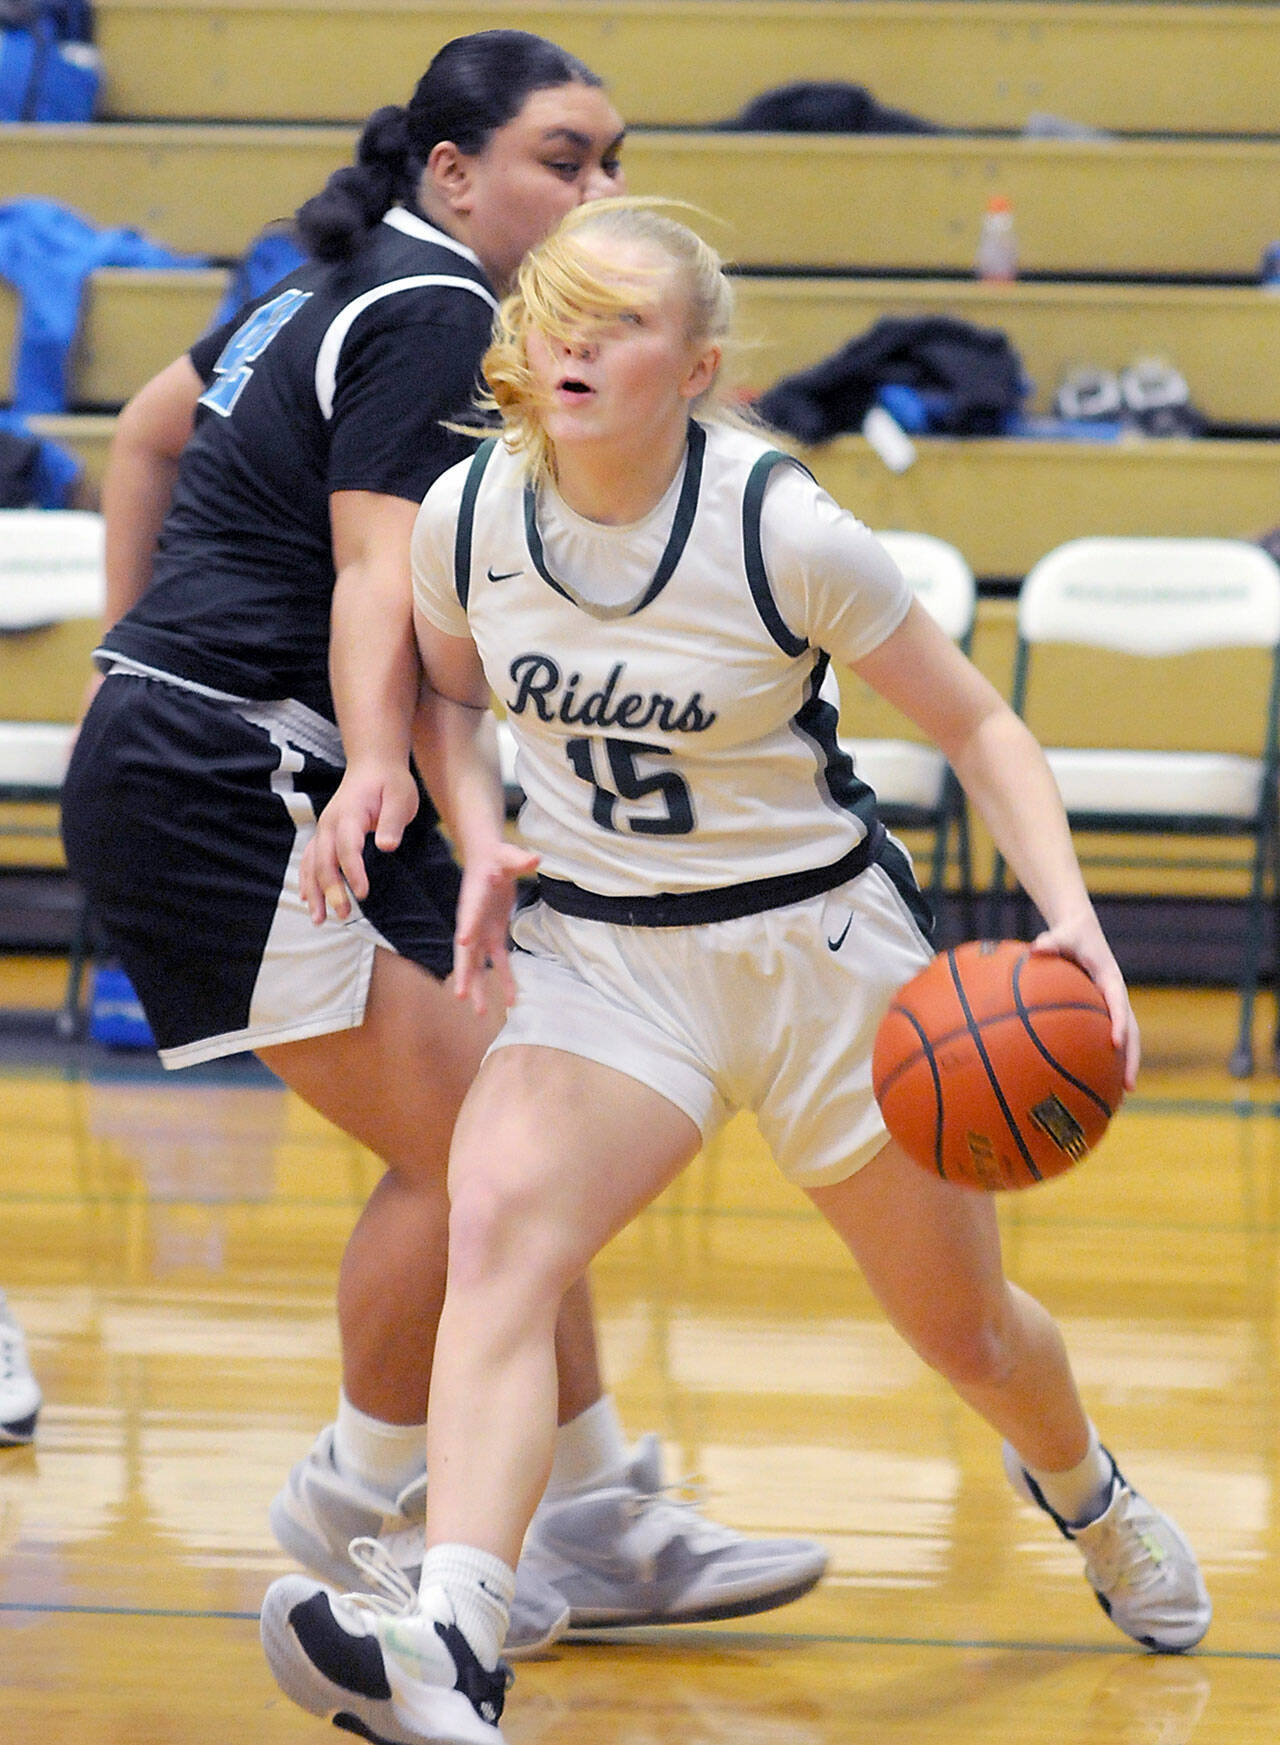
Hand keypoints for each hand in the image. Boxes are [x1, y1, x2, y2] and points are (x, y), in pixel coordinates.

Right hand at [299, 763, 419, 922]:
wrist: (372, 764)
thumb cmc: (390, 782)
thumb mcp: (401, 797)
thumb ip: (393, 821)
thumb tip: (387, 846)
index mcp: (348, 815)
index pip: (347, 848)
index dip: (353, 872)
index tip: (363, 893)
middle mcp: (329, 823)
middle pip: (324, 861)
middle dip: (331, 890)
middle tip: (343, 915)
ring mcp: (323, 830)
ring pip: (311, 864)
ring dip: (314, 892)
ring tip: (319, 919)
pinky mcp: (324, 836)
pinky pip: (309, 861)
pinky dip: (307, 881)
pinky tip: (308, 901)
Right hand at [452, 841, 540, 1012]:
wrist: (488, 860)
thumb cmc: (497, 856)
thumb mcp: (509, 855)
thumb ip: (520, 858)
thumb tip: (535, 857)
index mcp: (473, 899)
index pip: (469, 913)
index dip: (467, 927)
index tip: (463, 942)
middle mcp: (472, 921)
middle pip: (466, 951)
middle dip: (464, 974)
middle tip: (461, 996)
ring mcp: (480, 931)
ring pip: (476, 964)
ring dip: (478, 987)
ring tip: (480, 1014)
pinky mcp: (492, 935)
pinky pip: (497, 961)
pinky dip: (503, 979)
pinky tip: (510, 1000)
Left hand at [1030, 913, 1139, 1090]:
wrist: (1081, 931)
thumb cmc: (1070, 935)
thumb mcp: (1062, 935)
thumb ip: (1051, 942)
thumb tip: (1036, 948)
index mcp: (1110, 980)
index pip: (1119, 1005)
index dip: (1119, 1023)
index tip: (1115, 1043)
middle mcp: (1116, 997)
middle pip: (1132, 1032)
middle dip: (1131, 1059)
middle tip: (1128, 1086)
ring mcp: (1111, 1007)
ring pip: (1125, 1041)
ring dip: (1124, 1066)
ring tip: (1119, 1097)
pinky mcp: (1102, 1013)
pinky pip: (1106, 1038)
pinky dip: (1106, 1059)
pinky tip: (1094, 1082)